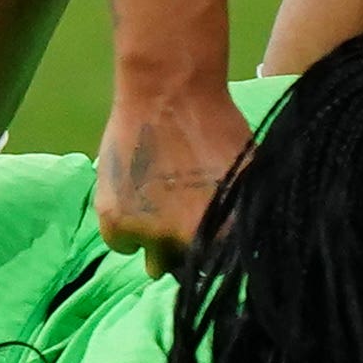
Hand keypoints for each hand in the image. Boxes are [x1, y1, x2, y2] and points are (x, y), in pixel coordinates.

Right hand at [93, 81, 254, 268]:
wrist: (170, 93)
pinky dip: (126, 229)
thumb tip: (244, 243)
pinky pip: (122, 244)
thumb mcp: (247, 176)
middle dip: (186, 249)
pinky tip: (134, 198)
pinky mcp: (115, 224)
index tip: (209, 240)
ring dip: (155, 241)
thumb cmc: (218, 126)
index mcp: (226, 234)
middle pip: (187, 268)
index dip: (215, 255)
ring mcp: (149, 235)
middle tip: (181, 217)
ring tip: (157, 204)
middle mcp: (188, 242)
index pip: (222, 269)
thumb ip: (243, 215)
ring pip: (153, 261)